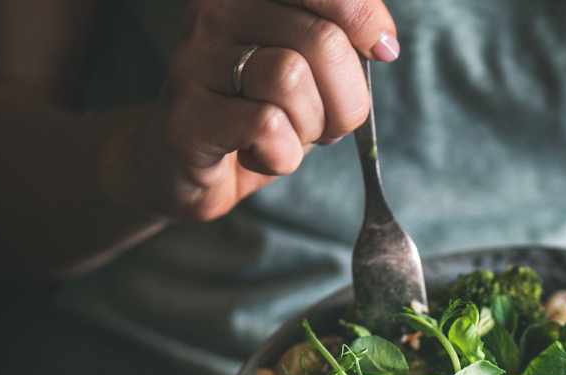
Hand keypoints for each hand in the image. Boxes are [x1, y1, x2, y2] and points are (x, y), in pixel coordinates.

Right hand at [104, 0, 398, 221]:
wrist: (182, 168)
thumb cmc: (255, 114)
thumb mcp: (309, 73)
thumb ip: (340, 43)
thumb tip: (383, 44)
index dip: (364, 17)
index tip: (383, 51)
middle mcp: (214, 12)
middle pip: (321, 40)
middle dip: (344, 97)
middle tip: (324, 123)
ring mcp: (194, 61)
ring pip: (291, 79)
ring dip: (309, 127)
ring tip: (284, 138)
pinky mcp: (186, 116)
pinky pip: (266, 125)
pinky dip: (282, 155)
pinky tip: (260, 156)